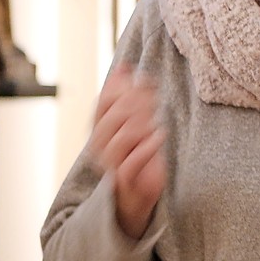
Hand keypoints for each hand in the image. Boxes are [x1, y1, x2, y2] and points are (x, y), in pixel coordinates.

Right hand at [89, 64, 165, 239]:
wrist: (136, 193)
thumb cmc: (135, 153)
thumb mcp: (133, 122)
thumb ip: (128, 97)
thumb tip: (124, 67)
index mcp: (99, 129)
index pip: (102, 104)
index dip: (119, 87)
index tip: (141, 77)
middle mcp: (100, 146)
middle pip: (110, 119)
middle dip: (132, 103)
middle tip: (152, 97)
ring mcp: (111, 164)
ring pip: (118, 140)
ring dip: (139, 125)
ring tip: (155, 120)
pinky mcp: (126, 179)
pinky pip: (131, 163)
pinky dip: (146, 148)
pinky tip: (159, 136)